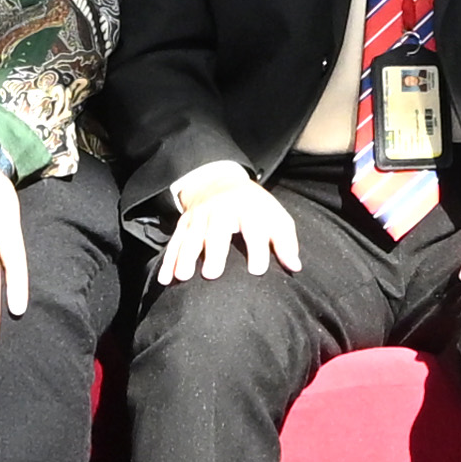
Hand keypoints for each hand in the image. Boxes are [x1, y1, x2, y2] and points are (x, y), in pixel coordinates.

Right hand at [154, 161, 301, 284]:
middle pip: (217, 232)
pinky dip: (168, 260)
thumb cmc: (255, 208)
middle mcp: (221, 210)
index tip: (257, 271)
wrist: (220, 182)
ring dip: (185, 256)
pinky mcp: (184, 223)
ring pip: (191, 237)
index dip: (257, 249)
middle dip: (213, 252)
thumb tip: (295, 267)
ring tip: (184, 277)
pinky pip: (175, 242)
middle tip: (212, 275)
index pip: (254, 228)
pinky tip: (165, 279)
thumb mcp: (275, 217)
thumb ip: (286, 241)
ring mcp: (199, 217)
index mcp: (248, 208)